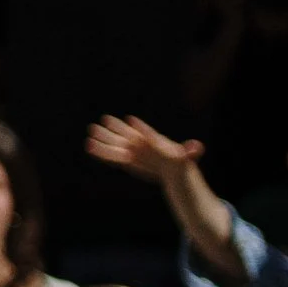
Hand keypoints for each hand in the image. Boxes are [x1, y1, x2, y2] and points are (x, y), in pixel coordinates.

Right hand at [86, 115, 203, 186]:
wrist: (170, 166)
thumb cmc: (178, 160)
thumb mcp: (185, 158)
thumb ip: (189, 152)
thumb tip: (198, 147)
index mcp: (155, 141)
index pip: (147, 133)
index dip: (141, 128)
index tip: (131, 120)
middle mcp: (141, 143)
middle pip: (128, 135)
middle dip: (117, 128)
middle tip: (105, 120)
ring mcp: (132, 150)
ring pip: (116, 144)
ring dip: (105, 139)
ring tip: (91, 131)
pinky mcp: (126, 160)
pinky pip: (111, 156)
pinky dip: (101, 152)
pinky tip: (90, 147)